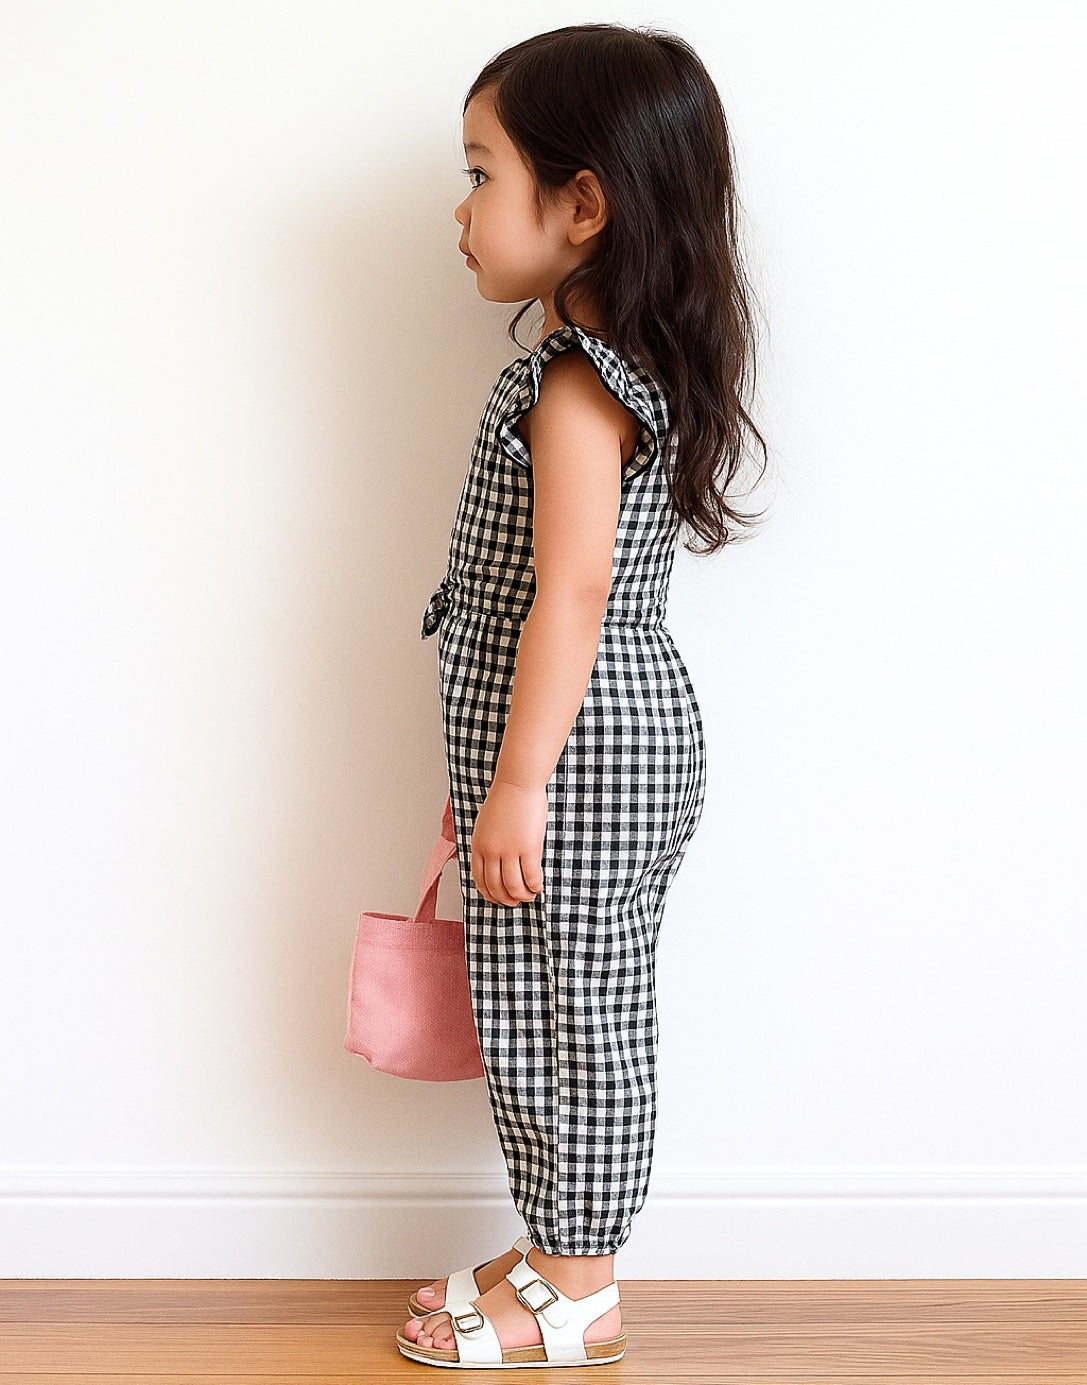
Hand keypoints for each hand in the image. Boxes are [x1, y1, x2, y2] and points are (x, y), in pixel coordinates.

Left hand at [470, 780, 547, 906]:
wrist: (517, 784)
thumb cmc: (504, 800)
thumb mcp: (485, 825)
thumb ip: (487, 844)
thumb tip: (494, 862)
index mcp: (479, 846)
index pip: (480, 880)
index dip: (489, 894)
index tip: (497, 898)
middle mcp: (491, 852)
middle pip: (496, 887)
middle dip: (506, 899)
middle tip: (515, 902)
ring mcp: (509, 851)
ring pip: (513, 886)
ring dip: (522, 896)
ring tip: (529, 896)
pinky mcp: (528, 848)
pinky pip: (531, 877)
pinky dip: (534, 886)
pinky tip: (538, 887)